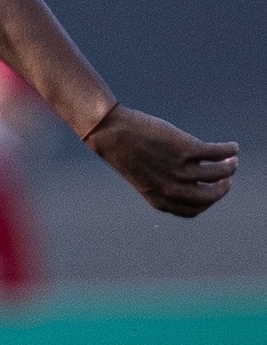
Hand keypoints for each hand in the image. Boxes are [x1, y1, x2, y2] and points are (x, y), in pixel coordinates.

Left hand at [86, 106, 237, 217]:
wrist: (113, 134)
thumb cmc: (127, 153)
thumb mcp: (145, 177)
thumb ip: (165, 185)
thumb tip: (194, 178)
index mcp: (160, 200)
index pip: (195, 209)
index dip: (209, 201)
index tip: (215, 189)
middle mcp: (172, 189)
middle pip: (211, 196)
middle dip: (223, 188)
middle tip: (227, 177)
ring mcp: (181, 170)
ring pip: (220, 174)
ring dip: (230, 167)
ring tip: (231, 159)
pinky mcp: (187, 150)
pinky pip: (218, 153)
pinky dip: (229, 150)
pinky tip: (232, 147)